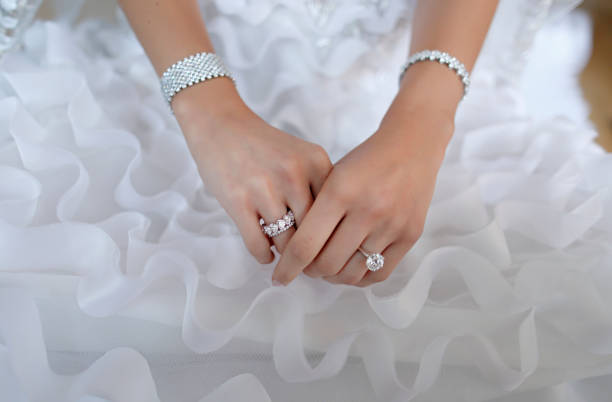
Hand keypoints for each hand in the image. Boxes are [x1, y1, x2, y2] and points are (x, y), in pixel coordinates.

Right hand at [173, 79, 331, 263]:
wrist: (221, 125)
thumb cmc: (264, 146)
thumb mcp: (302, 156)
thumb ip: (318, 188)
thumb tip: (327, 239)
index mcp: (316, 162)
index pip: (335, 212)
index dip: (332, 236)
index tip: (327, 249)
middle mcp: (294, 174)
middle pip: (313, 232)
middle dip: (310, 252)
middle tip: (306, 262)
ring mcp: (265, 188)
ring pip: (286, 243)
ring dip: (285, 254)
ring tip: (284, 254)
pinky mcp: (237, 201)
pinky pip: (258, 244)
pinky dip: (263, 255)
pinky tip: (265, 252)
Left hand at [270, 107, 452, 285]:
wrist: (411, 145)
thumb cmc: (364, 161)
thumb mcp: (331, 176)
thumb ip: (312, 211)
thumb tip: (292, 252)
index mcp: (339, 191)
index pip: (305, 245)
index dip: (288, 267)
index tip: (279, 277)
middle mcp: (367, 210)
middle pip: (327, 264)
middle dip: (310, 272)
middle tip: (305, 267)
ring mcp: (391, 225)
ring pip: (351, 273)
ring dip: (333, 277)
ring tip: (327, 268)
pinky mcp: (410, 235)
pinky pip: (379, 274)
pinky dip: (359, 278)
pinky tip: (349, 268)